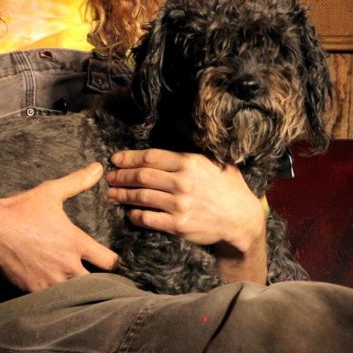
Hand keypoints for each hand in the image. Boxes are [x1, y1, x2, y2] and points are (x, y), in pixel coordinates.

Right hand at [0, 162, 117, 291]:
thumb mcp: (51, 192)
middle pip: (97, 283)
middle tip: (97, 277)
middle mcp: (68, 266)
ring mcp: (51, 281)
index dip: (115, 263)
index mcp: (76, 243)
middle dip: (99, 281)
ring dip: (78, 290)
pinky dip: (56, 297)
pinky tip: (56, 292)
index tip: (114, 263)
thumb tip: (99, 167)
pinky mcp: (34, 290)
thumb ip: (78, 181)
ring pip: (75, 293)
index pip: (110, 262)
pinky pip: (53, 300)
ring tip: (79, 287)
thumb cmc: (21, 210)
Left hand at [106, 149, 267, 283]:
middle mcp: (183, 182)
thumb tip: (177, 127)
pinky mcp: (178, 225)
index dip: (129, 157)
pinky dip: (135, 215)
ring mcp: (180, 205)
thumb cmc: (229, 189)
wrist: (242, 220)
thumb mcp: (218, 162)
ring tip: (112, 193)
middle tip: (110, 177)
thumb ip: (195, 150)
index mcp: (191, 162)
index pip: (152, 157)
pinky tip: (129, 212)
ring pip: (141, 197)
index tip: (116, 159)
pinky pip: (147, 218)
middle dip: (122, 176)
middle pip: (142, 176)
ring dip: (123, 195)